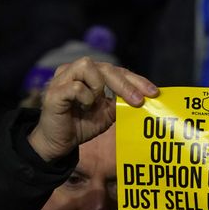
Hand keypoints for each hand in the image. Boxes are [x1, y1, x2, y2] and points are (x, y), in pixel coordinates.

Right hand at [27, 57, 157, 161]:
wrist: (59, 143)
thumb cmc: (82, 124)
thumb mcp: (107, 114)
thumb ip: (121, 103)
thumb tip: (143, 97)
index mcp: (90, 74)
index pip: (118, 71)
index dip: (137, 80)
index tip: (154, 93)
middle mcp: (75, 71)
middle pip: (107, 67)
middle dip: (126, 84)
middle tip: (139, 101)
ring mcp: (63, 79)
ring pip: (89, 67)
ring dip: (98, 86)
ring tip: (94, 103)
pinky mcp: (54, 92)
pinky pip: (76, 86)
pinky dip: (85, 97)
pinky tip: (84, 107)